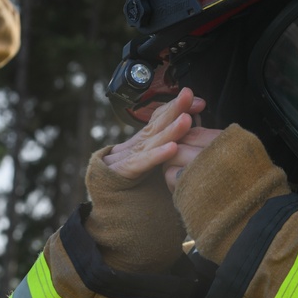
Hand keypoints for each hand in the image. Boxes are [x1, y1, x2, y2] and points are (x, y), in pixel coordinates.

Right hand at [102, 88, 218, 191]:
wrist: (97, 202)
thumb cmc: (128, 186)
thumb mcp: (149, 164)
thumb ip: (164, 149)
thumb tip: (189, 133)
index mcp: (142, 143)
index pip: (159, 119)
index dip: (177, 108)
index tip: (199, 102)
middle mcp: (134, 147)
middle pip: (156, 125)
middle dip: (174, 109)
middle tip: (189, 95)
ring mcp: (126, 158)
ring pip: (150, 142)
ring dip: (170, 130)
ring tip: (187, 119)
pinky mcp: (121, 174)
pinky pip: (141, 164)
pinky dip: (156, 155)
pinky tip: (172, 148)